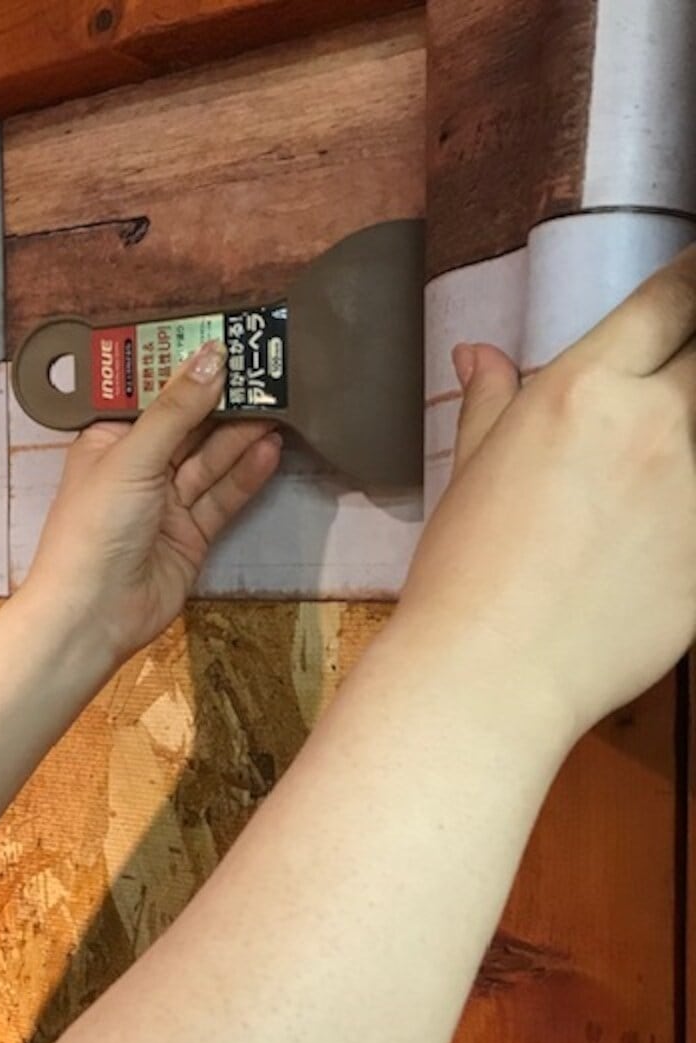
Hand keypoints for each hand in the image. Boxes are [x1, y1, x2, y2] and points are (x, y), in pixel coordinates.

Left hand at [22, 339, 282, 660]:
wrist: (94, 614)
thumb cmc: (95, 528)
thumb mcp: (132, 456)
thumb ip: (176, 408)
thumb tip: (212, 356)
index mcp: (107, 442)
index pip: (150, 395)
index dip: (184, 369)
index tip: (224, 339)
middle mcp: (136, 468)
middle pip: (186, 426)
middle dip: (222, 399)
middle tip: (265, 366)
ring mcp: (165, 504)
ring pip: (209, 460)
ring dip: (241, 434)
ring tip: (280, 401)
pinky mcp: (191, 535)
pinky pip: (222, 497)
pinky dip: (246, 474)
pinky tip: (271, 447)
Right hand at [397, 244, 695, 739]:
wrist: (490, 670)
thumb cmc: (460, 571)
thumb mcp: (467, 476)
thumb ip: (490, 406)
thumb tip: (478, 355)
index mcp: (579, 391)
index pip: (670, 299)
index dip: (692, 281)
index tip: (693, 286)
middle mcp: (654, 422)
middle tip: (677, 386)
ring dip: (693, 426)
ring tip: (662, 460)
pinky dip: (692, 499)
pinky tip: (661, 522)